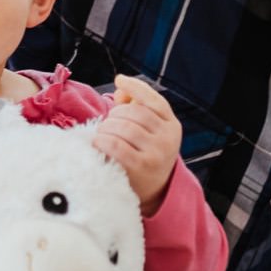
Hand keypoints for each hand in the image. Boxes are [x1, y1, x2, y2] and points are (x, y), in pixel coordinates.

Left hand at [93, 74, 181, 213]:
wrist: (153, 190)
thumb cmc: (145, 153)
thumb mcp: (149, 131)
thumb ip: (136, 108)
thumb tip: (120, 91)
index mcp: (172, 125)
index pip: (154, 100)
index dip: (135, 87)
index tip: (119, 79)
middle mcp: (168, 138)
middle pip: (134, 112)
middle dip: (114, 114)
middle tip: (107, 124)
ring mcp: (156, 153)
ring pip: (123, 127)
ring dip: (106, 128)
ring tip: (102, 135)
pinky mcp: (140, 167)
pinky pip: (115, 145)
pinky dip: (102, 141)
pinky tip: (98, 144)